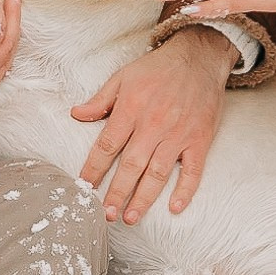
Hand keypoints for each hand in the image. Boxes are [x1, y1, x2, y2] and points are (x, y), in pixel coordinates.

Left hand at [69, 29, 235, 224]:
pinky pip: (193, 170)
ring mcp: (179, 134)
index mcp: (131, 109)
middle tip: (106, 214)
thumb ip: (100, 100)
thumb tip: (76, 115)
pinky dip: (186, 190)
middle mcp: (154, 124)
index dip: (94, 168)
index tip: (85, 186)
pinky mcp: (200, 139)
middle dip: (117, 192)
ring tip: (130, 217)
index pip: (107, 145)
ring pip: (158, 173)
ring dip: (144, 198)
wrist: (199, 57)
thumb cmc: (158, 68)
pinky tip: (174, 207)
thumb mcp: (123, 77)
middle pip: (131, 165)